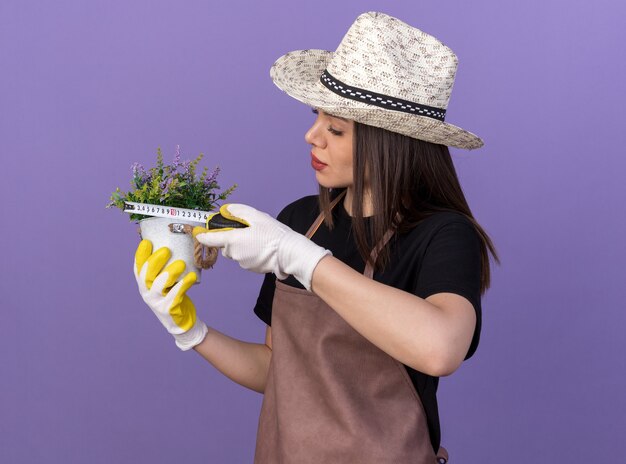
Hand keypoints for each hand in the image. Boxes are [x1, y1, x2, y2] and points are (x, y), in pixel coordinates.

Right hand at [134, 240, 207, 350]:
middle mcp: (147, 294)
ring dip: (169, 273)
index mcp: (145, 285)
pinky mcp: (168, 309)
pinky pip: (175, 295)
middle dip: (155, 261)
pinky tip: (191, 277)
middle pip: (146, 276)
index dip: (140, 255)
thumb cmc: (174, 298)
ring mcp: (157, 303)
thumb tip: (173, 245)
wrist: (182, 323)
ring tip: (180, 264)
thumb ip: (165, 270)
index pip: (138, 269)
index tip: (147, 242)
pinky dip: (183, 285)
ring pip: (158, 286)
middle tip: (166, 250)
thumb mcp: (166, 284)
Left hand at [192, 203, 330, 290]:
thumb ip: (238, 211)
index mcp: (233, 240)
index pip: (210, 239)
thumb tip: (225, 210)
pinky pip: (245, 258)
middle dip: (230, 238)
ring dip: (241, 245)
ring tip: (258, 238)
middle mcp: (235, 254)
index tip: (197, 232)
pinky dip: (249, 252)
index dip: (202, 235)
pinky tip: (262, 247)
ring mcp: (243, 263)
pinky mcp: (251, 268)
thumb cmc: (274, 234)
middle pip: (225, 245)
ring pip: (235, 252)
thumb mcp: (257, 216)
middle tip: (245, 229)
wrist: (289, 253)